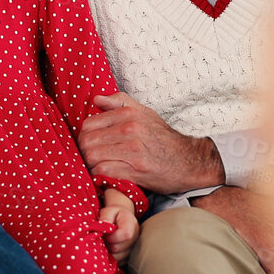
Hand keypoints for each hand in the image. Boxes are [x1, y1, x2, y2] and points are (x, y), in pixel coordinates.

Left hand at [79, 92, 222, 194]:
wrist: (189, 161)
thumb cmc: (163, 138)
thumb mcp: (145, 113)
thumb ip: (120, 102)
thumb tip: (97, 99)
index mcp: (128, 114)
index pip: (88, 124)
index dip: (84, 137)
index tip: (90, 145)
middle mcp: (129, 129)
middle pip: (87, 142)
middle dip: (84, 152)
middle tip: (91, 159)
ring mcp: (133, 150)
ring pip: (92, 156)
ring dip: (91, 165)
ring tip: (98, 167)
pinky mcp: (136, 170)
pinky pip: (104, 171)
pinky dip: (100, 175)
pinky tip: (106, 175)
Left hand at [97, 188, 139, 259]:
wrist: (121, 218)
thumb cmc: (114, 215)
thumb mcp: (109, 211)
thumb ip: (106, 217)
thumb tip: (103, 227)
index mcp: (132, 224)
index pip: (125, 234)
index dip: (111, 236)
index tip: (105, 232)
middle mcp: (135, 237)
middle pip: (119, 248)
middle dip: (107, 244)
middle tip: (103, 237)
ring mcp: (133, 248)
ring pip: (117, 257)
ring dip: (108, 251)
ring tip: (106, 242)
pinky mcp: (129, 256)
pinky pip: (118, 262)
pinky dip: (112, 257)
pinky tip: (109, 248)